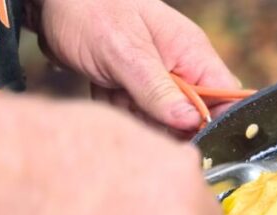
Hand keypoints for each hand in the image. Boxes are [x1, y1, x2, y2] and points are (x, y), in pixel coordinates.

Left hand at [28, 0, 238, 134]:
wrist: (51, 2)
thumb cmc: (90, 11)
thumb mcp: (126, 53)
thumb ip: (158, 90)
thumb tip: (192, 122)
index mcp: (192, 53)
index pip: (226, 96)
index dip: (217, 122)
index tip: (195, 139)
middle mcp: (181, 68)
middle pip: (194, 116)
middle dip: (166, 124)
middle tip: (136, 110)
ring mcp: (157, 79)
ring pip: (163, 121)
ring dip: (139, 119)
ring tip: (115, 96)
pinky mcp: (135, 88)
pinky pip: (139, 116)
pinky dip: (121, 113)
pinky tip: (106, 95)